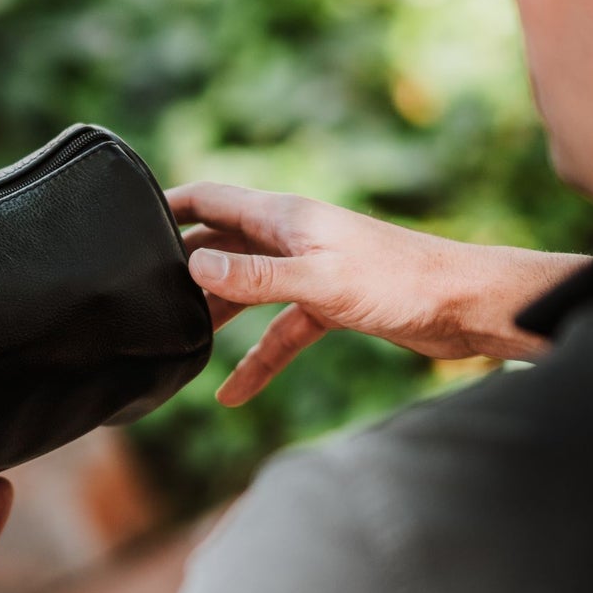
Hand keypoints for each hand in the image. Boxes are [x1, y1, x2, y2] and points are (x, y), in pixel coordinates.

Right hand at [165, 181, 591, 405]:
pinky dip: (257, 357)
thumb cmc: (398, 282)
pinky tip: (233, 393)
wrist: (467, 307)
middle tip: (141, 295)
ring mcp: (309, 269)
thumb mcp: (316, 281)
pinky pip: (279, 330)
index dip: (167, 206)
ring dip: (215, 313)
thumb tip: (192, 269)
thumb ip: (252, 278)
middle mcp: (291, 236)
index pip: (210, 199)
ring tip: (177, 341)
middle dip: (183, 267)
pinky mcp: (329, 302)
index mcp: (283, 216)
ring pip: (245, 289)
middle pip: (221, 246)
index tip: (125, 220)